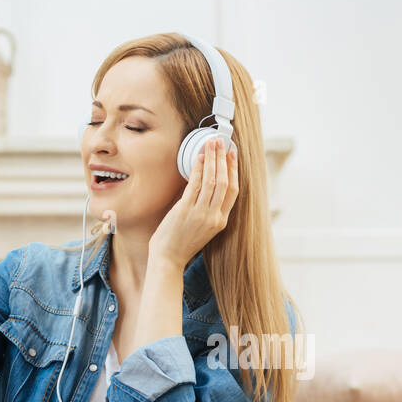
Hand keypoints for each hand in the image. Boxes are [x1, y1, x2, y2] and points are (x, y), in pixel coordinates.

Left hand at [149, 137, 238, 268]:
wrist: (168, 259)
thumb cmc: (181, 244)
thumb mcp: (201, 228)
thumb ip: (206, 209)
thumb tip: (203, 184)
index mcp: (221, 221)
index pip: (233, 191)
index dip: (233, 170)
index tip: (232, 155)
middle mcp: (214, 216)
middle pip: (225, 182)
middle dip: (224, 159)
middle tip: (221, 142)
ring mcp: (201, 213)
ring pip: (212, 180)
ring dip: (212, 159)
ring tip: (211, 143)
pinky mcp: (186, 210)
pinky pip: (195, 184)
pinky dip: (198, 168)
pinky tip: (199, 157)